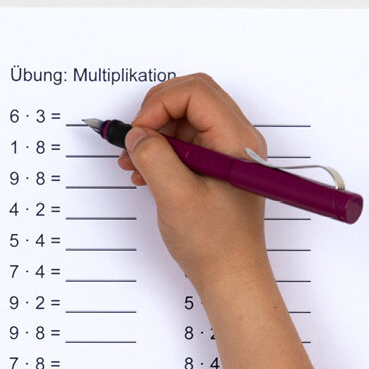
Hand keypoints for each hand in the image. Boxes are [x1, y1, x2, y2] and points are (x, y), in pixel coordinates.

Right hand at [118, 74, 270, 293]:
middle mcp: (236, 139)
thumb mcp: (177, 197)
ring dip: (155, 134)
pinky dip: (161, 150)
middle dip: (155, 114)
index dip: (159, 104)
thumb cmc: (216, 244)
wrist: (232, 277)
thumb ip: (154, 157)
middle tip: (134, 140)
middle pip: (191, 98)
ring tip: (133, 163)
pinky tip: (144, 173)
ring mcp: (227, 152)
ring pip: (185, 119)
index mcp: (236, 140)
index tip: (139, 132)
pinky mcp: (216, 166)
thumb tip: (137, 134)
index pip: (196, 92)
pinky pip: (185, 141)